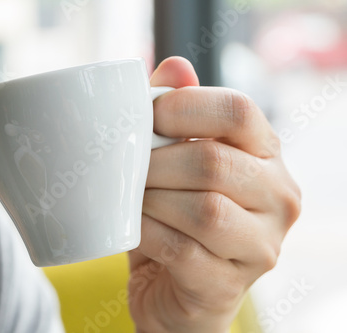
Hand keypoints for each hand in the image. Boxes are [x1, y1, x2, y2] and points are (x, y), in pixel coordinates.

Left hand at [128, 57, 300, 332]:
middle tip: (127, 167)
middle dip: (156, 162)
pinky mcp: (229, 285)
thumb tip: (175, 66)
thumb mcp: (177, 164)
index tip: (146, 117)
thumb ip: (177, 114)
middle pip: (213, 161)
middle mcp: (277, 198)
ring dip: (151, 200)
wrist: (177, 291)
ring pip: (203, 209)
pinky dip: (147, 233)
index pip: (239, 111)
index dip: (183, 107)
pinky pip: (182, 250)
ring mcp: (260, 245)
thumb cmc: (177, 218)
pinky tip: (133, 228)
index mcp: (267, 156)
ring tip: (130, 198)